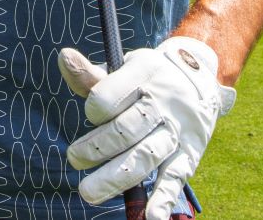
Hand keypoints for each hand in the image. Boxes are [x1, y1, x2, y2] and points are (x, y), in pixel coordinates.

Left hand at [59, 36, 234, 219]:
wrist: (198, 78)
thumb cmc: (147, 77)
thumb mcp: (124, 68)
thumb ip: (91, 74)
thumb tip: (64, 57)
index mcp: (143, 72)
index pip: (108, 96)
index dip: (94, 109)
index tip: (92, 115)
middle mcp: (162, 101)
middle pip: (125, 129)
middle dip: (95, 148)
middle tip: (74, 158)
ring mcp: (177, 129)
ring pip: (145, 155)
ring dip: (115, 176)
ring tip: (88, 192)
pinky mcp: (189, 152)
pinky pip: (175, 176)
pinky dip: (163, 198)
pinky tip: (151, 217)